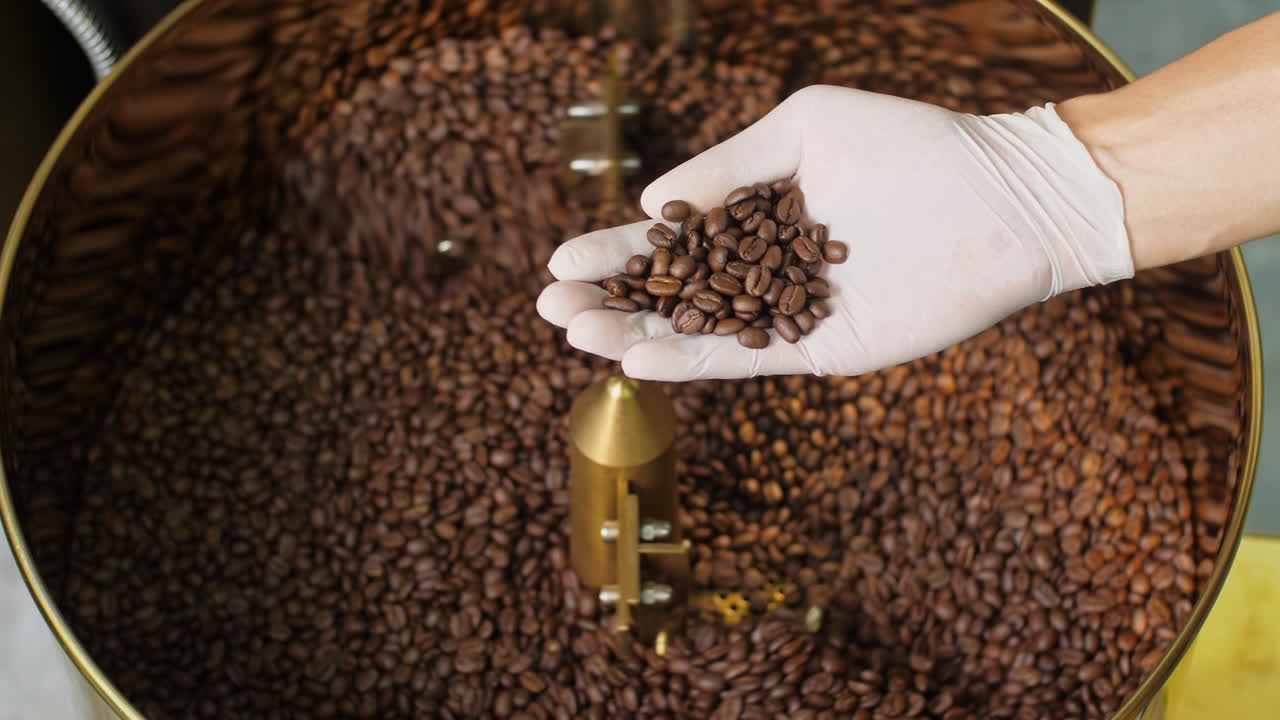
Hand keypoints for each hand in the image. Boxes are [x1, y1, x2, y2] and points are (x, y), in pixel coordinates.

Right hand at [538, 85, 1132, 380]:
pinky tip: (640, 356)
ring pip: (698, 331)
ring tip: (574, 332)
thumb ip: (728, 165)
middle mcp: (767, 269)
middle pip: (673, 292)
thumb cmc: (908, 145)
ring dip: (633, 335)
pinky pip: (748, 358)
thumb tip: (654, 203)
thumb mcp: (804, 128)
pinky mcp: (823, 348)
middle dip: (609, 300)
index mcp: (758, 215)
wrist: (1000, 196)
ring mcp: (792, 313)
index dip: (614, 252)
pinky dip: (693, 359)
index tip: (558, 263)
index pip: (671, 239)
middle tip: (549, 308)